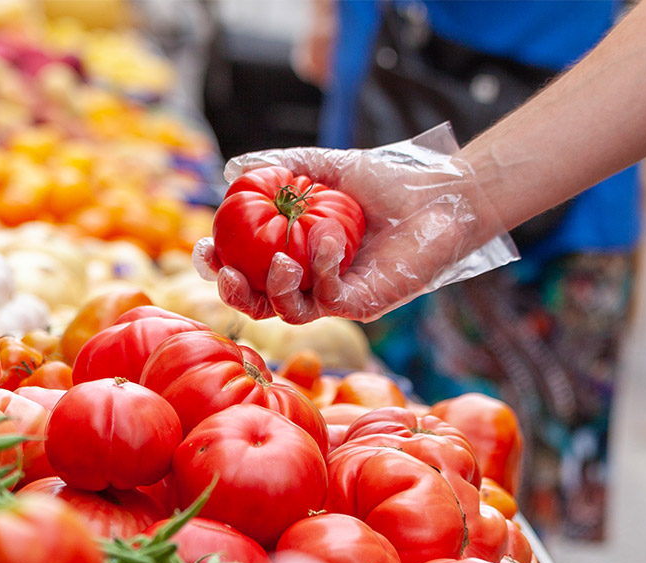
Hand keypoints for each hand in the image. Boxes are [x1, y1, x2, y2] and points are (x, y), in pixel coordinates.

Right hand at [195, 125, 516, 322]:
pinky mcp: (364, 304)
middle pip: (258, 303)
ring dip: (278, 287)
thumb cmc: (386, 183)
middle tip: (226, 272)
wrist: (439, 194)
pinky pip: (331, 298)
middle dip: (234, 293)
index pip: (245, 270)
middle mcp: (311, 282)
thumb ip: (282, 167)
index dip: (218, 266)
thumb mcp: (326, 167)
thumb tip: (232, 170)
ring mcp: (336, 297)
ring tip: (282, 258)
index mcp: (293, 254)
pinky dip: (324, 267)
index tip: (205, 247)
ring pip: (290, 312)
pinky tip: (328, 234)